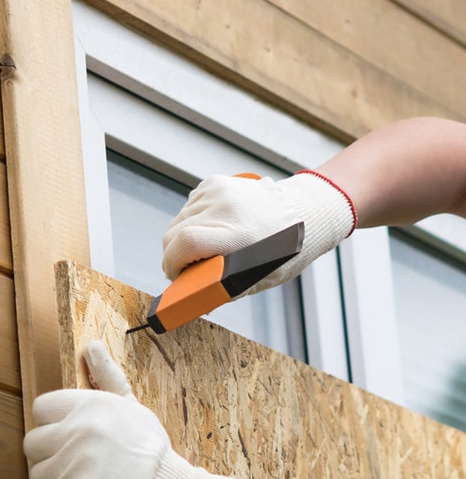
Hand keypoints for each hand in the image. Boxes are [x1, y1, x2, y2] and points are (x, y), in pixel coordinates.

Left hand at [24, 341, 239, 478]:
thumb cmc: (149, 450)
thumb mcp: (130, 407)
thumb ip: (106, 376)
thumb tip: (92, 346)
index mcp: (89, 406)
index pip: (41, 408)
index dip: (53, 423)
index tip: (69, 435)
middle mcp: (77, 432)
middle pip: (33, 442)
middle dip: (50, 453)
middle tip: (77, 461)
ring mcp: (71, 466)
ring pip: (39, 473)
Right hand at [161, 171, 355, 294]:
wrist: (305, 211)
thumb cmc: (284, 251)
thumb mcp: (259, 277)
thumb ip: (222, 286)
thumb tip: (189, 295)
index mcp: (239, 234)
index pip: (185, 243)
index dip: (172, 263)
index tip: (175, 275)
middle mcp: (226, 208)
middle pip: (174, 234)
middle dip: (173, 255)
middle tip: (185, 268)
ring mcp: (218, 192)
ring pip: (178, 221)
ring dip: (182, 237)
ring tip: (205, 246)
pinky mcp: (214, 183)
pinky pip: (188, 208)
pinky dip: (192, 221)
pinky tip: (212, 226)